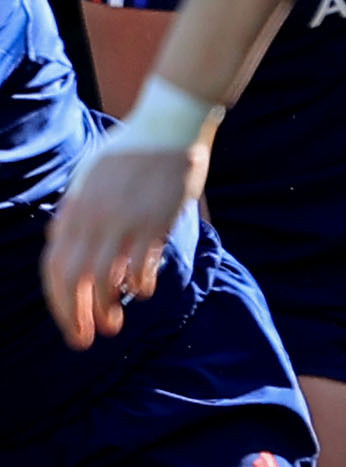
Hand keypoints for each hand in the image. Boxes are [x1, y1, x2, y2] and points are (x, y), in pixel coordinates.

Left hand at [39, 140, 199, 346]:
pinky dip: (140, 284)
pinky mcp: (157, 220)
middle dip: (76, 315)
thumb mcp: (88, 178)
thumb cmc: (129, 152)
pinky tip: (141, 292)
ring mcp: (125, 220)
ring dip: (107, 308)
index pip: (55, 268)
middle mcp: (94, 218)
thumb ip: (74, 211)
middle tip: (83, 340)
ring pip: (107, 278)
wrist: (168, 125)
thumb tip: (59, 240)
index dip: (58, 303)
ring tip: (114, 326)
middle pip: (75, 279)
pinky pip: (142, 263)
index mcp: (75, 210)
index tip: (69, 324)